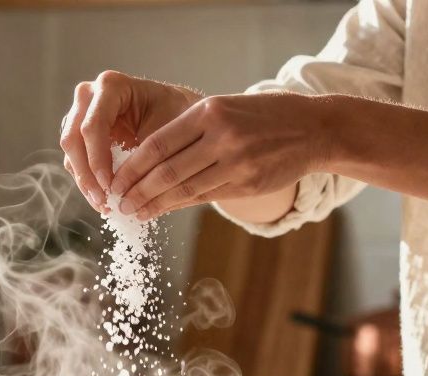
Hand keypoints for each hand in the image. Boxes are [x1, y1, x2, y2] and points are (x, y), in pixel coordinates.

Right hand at [59, 70, 202, 211]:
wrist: (179, 114)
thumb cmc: (178, 115)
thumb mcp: (170, 129)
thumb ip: (148, 154)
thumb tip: (132, 192)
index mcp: (111, 86)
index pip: (93, 125)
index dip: (97, 158)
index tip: (110, 186)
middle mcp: (89, 96)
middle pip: (74, 139)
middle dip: (87, 174)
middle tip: (104, 201)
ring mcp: (81, 115)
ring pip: (71, 153)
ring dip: (86, 183)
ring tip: (105, 205)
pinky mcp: (81, 137)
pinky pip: (77, 163)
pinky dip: (89, 184)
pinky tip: (104, 201)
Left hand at [111, 91, 328, 219]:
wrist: (314, 129)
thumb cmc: (262, 117)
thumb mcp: (224, 109)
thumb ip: (189, 131)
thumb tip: (147, 160)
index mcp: (209, 112)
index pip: (157, 144)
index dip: (131, 168)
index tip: (114, 181)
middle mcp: (221, 137)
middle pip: (166, 171)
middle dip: (136, 191)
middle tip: (117, 204)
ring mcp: (236, 163)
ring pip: (184, 189)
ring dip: (154, 205)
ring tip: (133, 213)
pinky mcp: (247, 184)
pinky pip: (204, 198)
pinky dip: (179, 205)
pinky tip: (162, 211)